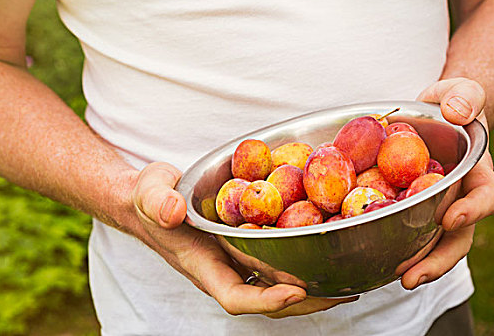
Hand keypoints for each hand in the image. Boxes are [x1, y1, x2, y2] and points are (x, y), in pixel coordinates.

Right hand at [130, 162, 356, 316]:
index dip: (267, 300)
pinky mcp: (242, 249)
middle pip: (266, 300)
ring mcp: (233, 263)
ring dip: (309, 289)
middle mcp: (222, 271)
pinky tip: (321, 254)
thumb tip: (173, 212)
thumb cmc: (149, 198)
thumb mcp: (149, 192)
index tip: (298, 290)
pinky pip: (273, 264)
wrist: (152, 200)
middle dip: (304, 301)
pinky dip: (298, 264)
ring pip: (274, 286)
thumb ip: (158, 202)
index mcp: (202, 265)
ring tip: (344, 281)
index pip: (235, 296)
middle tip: (342, 290)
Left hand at [401, 77, 493, 288]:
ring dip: (415, 264)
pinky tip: (368, 254)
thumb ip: (464, 96)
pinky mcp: (406, 208)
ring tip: (395, 278)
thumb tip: (458, 112)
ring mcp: (432, 207)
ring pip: (429, 242)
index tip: (451, 218)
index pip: (484, 197)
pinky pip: (400, 228)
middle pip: (456, 237)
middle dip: (437, 259)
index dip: (472, 211)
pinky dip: (388, 242)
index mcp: (476, 173)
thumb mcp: (460, 91)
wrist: (431, 116)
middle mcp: (457, 198)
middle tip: (412, 276)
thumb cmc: (449, 105)